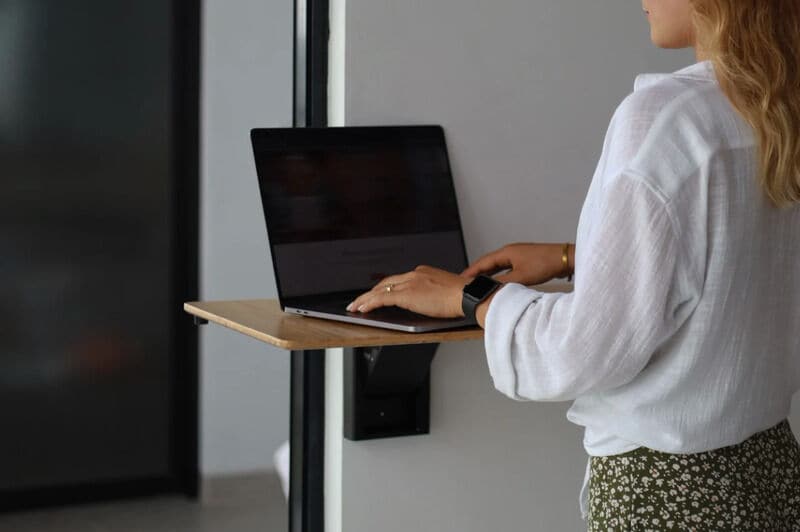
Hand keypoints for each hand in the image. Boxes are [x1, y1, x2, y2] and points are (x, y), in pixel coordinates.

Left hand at [347, 265, 469, 317]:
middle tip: (360, 300)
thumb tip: (432, 302)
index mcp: (423, 273)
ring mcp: (409, 283)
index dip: (385, 287)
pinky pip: (382, 298)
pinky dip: (369, 303)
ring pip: (380, 290)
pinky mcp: (407, 294)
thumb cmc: (464, 296)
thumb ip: (435, 293)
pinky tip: (361, 309)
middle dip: (370, 292)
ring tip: (354, 306)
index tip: (378, 292)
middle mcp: (414, 274)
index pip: (398, 280)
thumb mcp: (447, 291)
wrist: (468, 295)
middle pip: (385, 283)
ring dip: (365, 299)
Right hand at [462, 243, 568, 285]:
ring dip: (488, 274)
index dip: (471, 271)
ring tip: (479, 283)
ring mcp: (518, 255)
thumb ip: (504, 283)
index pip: (483, 262)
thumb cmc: (546, 264)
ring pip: (498, 265)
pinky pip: (507, 267)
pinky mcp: (525, 260)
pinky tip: (499, 281)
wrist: (565, 259)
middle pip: (489, 262)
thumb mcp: (522, 277)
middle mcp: (510, 251)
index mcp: (507, 252)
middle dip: (477, 272)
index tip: (461, 278)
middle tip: (466, 282)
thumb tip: (490, 289)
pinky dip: (499, 274)